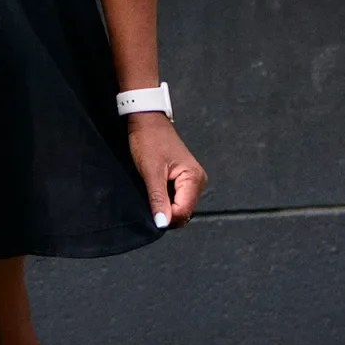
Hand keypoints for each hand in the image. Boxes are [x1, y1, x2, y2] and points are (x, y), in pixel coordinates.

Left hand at [127, 114, 204, 228]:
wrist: (146, 121)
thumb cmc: (149, 139)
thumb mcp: (151, 171)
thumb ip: (158, 199)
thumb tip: (162, 223)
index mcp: (194, 178)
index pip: (184, 212)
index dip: (166, 216)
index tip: (151, 211)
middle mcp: (197, 181)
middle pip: (183, 212)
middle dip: (166, 212)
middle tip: (149, 199)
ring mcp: (191, 181)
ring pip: (179, 207)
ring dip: (164, 206)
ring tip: (152, 191)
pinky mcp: (183, 180)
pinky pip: (175, 199)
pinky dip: (164, 199)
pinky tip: (155, 190)